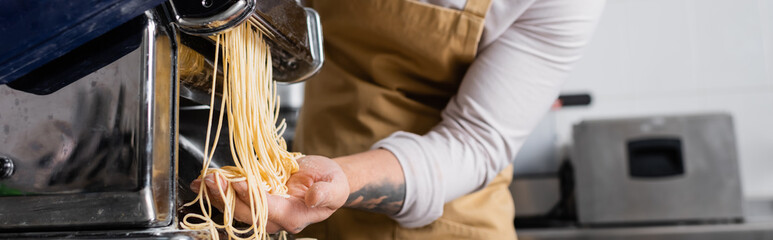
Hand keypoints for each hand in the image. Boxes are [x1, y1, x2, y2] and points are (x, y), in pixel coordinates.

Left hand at [190, 155, 348, 233]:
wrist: (325, 179)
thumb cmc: (332, 182)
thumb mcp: (336, 185)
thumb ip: (326, 193)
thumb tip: (313, 198)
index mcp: (296, 216)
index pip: (270, 210)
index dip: (254, 197)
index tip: (240, 182)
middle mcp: (277, 219)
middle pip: (247, 214)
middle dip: (228, 197)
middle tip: (213, 180)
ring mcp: (265, 212)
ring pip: (237, 210)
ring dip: (218, 196)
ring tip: (203, 181)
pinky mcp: (256, 201)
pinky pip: (235, 200)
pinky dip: (220, 191)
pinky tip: (205, 181)